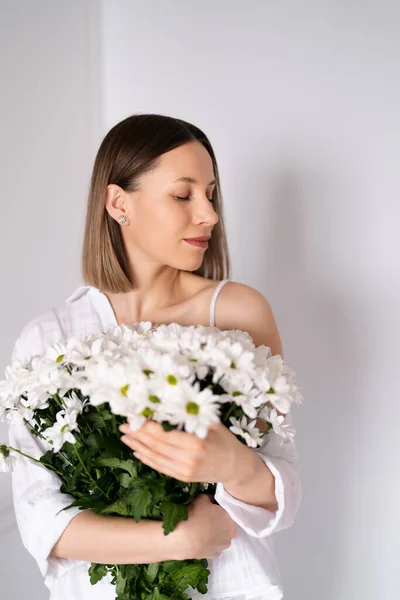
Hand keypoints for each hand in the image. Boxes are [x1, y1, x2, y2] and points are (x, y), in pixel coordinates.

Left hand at [119, 419, 249, 484]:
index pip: (163, 433)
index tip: (133, 417)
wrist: (235, 465)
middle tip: (123, 425)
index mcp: (195, 441)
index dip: (145, 426)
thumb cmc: (223, 438)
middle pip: (155, 445)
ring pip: (155, 457)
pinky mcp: (183, 477)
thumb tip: (165, 402)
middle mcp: (188, 458)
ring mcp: (184, 470)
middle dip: (137, 435)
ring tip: (125, 437)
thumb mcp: (210, 421)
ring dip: (137, 447)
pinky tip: (137, 451)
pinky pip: (160, 467)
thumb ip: (189, 415)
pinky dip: (147, 459)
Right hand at [173, 494, 237, 559]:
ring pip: (221, 539)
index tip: (211, 511)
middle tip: (206, 520)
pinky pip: (214, 548)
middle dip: (219, 524)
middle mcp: (230, 536)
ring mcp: (222, 548)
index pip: (228, 515)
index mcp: (230, 521)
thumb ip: (211, 499)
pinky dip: (209, 545)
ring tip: (201, 531)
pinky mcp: (213, 556)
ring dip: (215, 535)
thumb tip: (212, 501)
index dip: (220, 512)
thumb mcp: (203, 498)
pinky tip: (200, 540)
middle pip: (226, 528)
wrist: (182, 538)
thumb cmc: (194, 515)